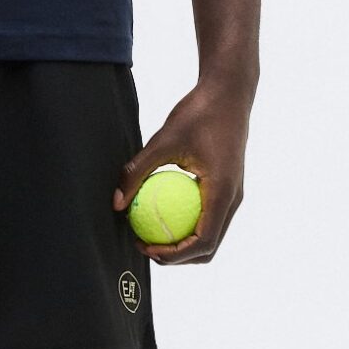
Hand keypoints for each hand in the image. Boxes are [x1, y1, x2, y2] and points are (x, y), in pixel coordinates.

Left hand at [111, 74, 253, 265]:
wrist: (229, 92)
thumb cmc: (197, 113)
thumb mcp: (162, 140)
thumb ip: (138, 171)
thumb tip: (116, 203)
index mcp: (223, 192)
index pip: (203, 242)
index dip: (174, 255)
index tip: (146, 247)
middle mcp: (233, 199)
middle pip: (209, 247)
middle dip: (177, 256)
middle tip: (144, 245)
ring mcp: (232, 194)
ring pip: (210, 235)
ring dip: (182, 243)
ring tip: (150, 233)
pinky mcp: (227, 186)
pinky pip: (209, 217)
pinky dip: (187, 224)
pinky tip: (160, 211)